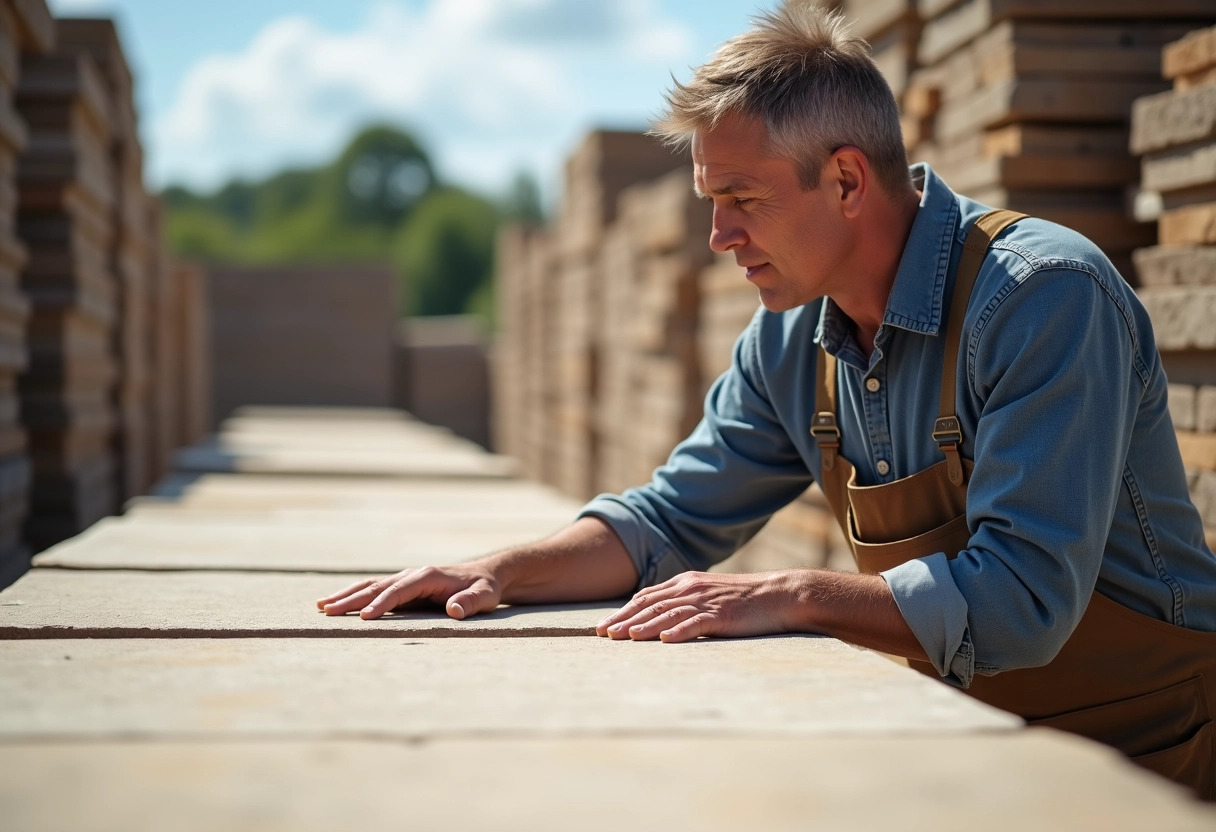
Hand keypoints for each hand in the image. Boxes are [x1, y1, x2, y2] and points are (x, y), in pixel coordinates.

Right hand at [316, 563, 500, 619]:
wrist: (486, 575)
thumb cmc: (484, 588)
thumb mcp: (484, 596)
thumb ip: (471, 602)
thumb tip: (454, 610)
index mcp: (428, 576)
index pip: (399, 591)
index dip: (382, 604)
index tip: (364, 617)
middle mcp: (412, 574)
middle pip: (377, 586)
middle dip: (352, 599)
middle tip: (327, 611)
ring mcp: (406, 579)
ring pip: (370, 585)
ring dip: (346, 595)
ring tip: (322, 607)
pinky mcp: (403, 586)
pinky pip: (375, 589)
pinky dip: (355, 594)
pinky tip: (337, 603)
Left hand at [594, 570, 799, 642]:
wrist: (780, 593)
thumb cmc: (744, 599)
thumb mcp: (708, 595)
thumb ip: (684, 603)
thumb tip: (659, 620)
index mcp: (685, 583)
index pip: (646, 597)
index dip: (622, 611)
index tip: (602, 627)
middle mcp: (691, 588)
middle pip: (649, 604)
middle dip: (623, 620)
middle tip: (601, 634)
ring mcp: (706, 601)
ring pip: (668, 613)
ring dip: (643, 626)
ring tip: (623, 638)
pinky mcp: (723, 614)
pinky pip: (697, 623)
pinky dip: (680, 631)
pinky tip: (665, 640)